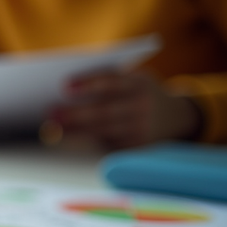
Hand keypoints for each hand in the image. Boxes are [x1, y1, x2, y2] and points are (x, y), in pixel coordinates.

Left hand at [50, 70, 202, 148]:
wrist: (175, 116)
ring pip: (103, 132)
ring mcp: (141, 130)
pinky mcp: (136, 148)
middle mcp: (142, 107)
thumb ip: (109, 80)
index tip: (64, 87)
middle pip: (104, 111)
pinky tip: (68, 142)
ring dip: (75, 132)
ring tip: (53, 129)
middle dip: (75, 114)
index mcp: (140, 84)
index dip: (88, 84)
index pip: (111, 82)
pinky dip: (85, 144)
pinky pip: (107, 146)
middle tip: (51, 113)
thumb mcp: (134, 78)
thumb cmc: (140, 91)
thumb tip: (66, 90)